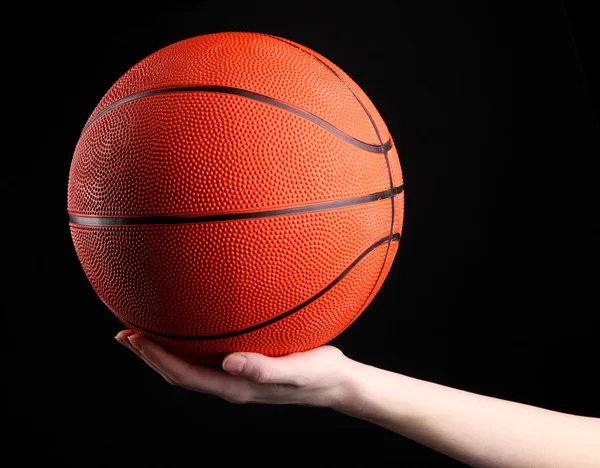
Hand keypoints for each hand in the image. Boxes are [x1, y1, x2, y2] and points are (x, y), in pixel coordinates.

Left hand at [115, 330, 351, 407]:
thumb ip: (265, 367)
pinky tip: (187, 327)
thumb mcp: (297, 370)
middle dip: (149, 355)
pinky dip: (185, 345)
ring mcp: (235, 376)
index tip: (134, 337)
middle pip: (178, 373)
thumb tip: (230, 361)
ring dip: (162, 352)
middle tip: (123, 333)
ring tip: (143, 332)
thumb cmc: (319, 374)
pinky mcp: (244, 365)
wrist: (334, 382)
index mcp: (236, 386)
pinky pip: (205, 358)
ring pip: (188, 366)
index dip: (157, 358)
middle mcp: (230, 382)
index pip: (185, 375)